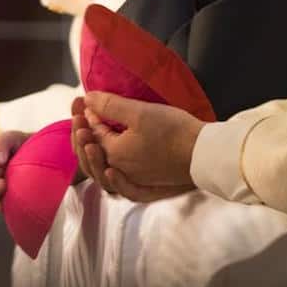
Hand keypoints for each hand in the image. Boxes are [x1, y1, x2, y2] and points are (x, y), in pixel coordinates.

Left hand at [71, 93, 201, 202]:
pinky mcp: (146, 186)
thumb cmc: (173, 130)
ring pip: (102, 171)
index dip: (87, 115)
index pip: (92, 133)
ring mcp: (133, 181)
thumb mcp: (140, 112)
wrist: (203, 154)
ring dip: (92, 154)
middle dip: (83, 134)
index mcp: (113, 154)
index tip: (87, 100)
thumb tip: (87, 100)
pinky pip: (119, 185)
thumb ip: (110, 106)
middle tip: (83, 115)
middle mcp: (119, 171)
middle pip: (91, 155)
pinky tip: (110, 170)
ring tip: (90, 139)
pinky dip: (110, 177)